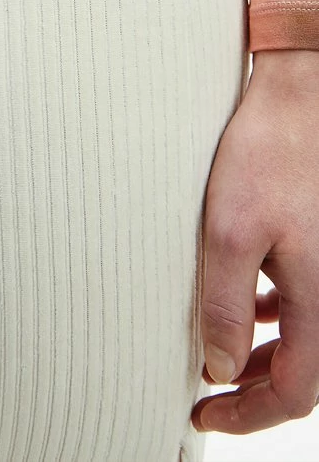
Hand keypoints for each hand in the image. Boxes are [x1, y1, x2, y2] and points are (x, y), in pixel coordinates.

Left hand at [190, 48, 318, 434]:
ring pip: (303, 336)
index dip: (247, 415)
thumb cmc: (267, 156)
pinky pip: (303, 299)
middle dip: (253, 390)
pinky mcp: (318, 242)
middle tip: (209, 398)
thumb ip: (224, 305)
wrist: (300, 95)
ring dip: (263, 354)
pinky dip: (274, 315)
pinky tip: (249, 304)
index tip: (205, 415)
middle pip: (303, 371)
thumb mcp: (229, 234)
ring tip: (220, 357)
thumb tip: (218, 368)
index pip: (294, 393)